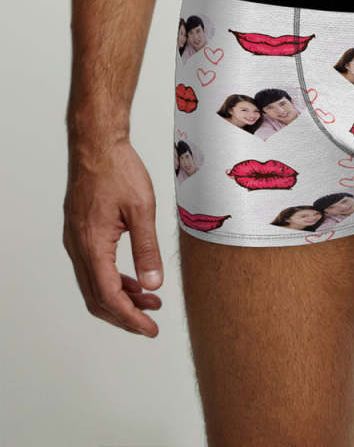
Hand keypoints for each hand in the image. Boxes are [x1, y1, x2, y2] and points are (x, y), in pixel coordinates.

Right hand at [63, 137, 163, 335]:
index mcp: (93, 246)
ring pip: (95, 284)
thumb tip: (153, 284)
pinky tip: (135, 280)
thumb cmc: (118, 171)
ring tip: (150, 301)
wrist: (98, 147)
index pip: (109, 296)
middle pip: (97, 298)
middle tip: (151, 322)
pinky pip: (94, 268)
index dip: (130, 317)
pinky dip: (114, 280)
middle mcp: (79, 248)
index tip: (149, 329)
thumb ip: (147, 249)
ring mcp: (77, 241)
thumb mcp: (142, 210)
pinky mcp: (81, 233)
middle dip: (125, 314)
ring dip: (121, 297)